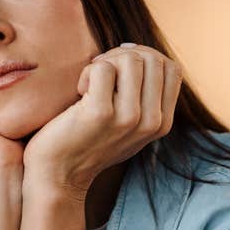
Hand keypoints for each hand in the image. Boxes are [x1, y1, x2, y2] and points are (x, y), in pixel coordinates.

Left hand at [22, 43, 182, 195]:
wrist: (58, 175)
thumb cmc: (88, 141)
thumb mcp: (129, 125)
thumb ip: (144, 97)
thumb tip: (141, 53)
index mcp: (162, 123)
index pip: (171, 68)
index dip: (144, 57)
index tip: (119, 68)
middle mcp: (151, 122)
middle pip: (152, 58)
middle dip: (122, 55)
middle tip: (99, 72)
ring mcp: (128, 118)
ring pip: (130, 59)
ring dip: (105, 62)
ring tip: (90, 83)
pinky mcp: (100, 113)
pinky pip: (102, 68)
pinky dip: (87, 73)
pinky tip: (79, 93)